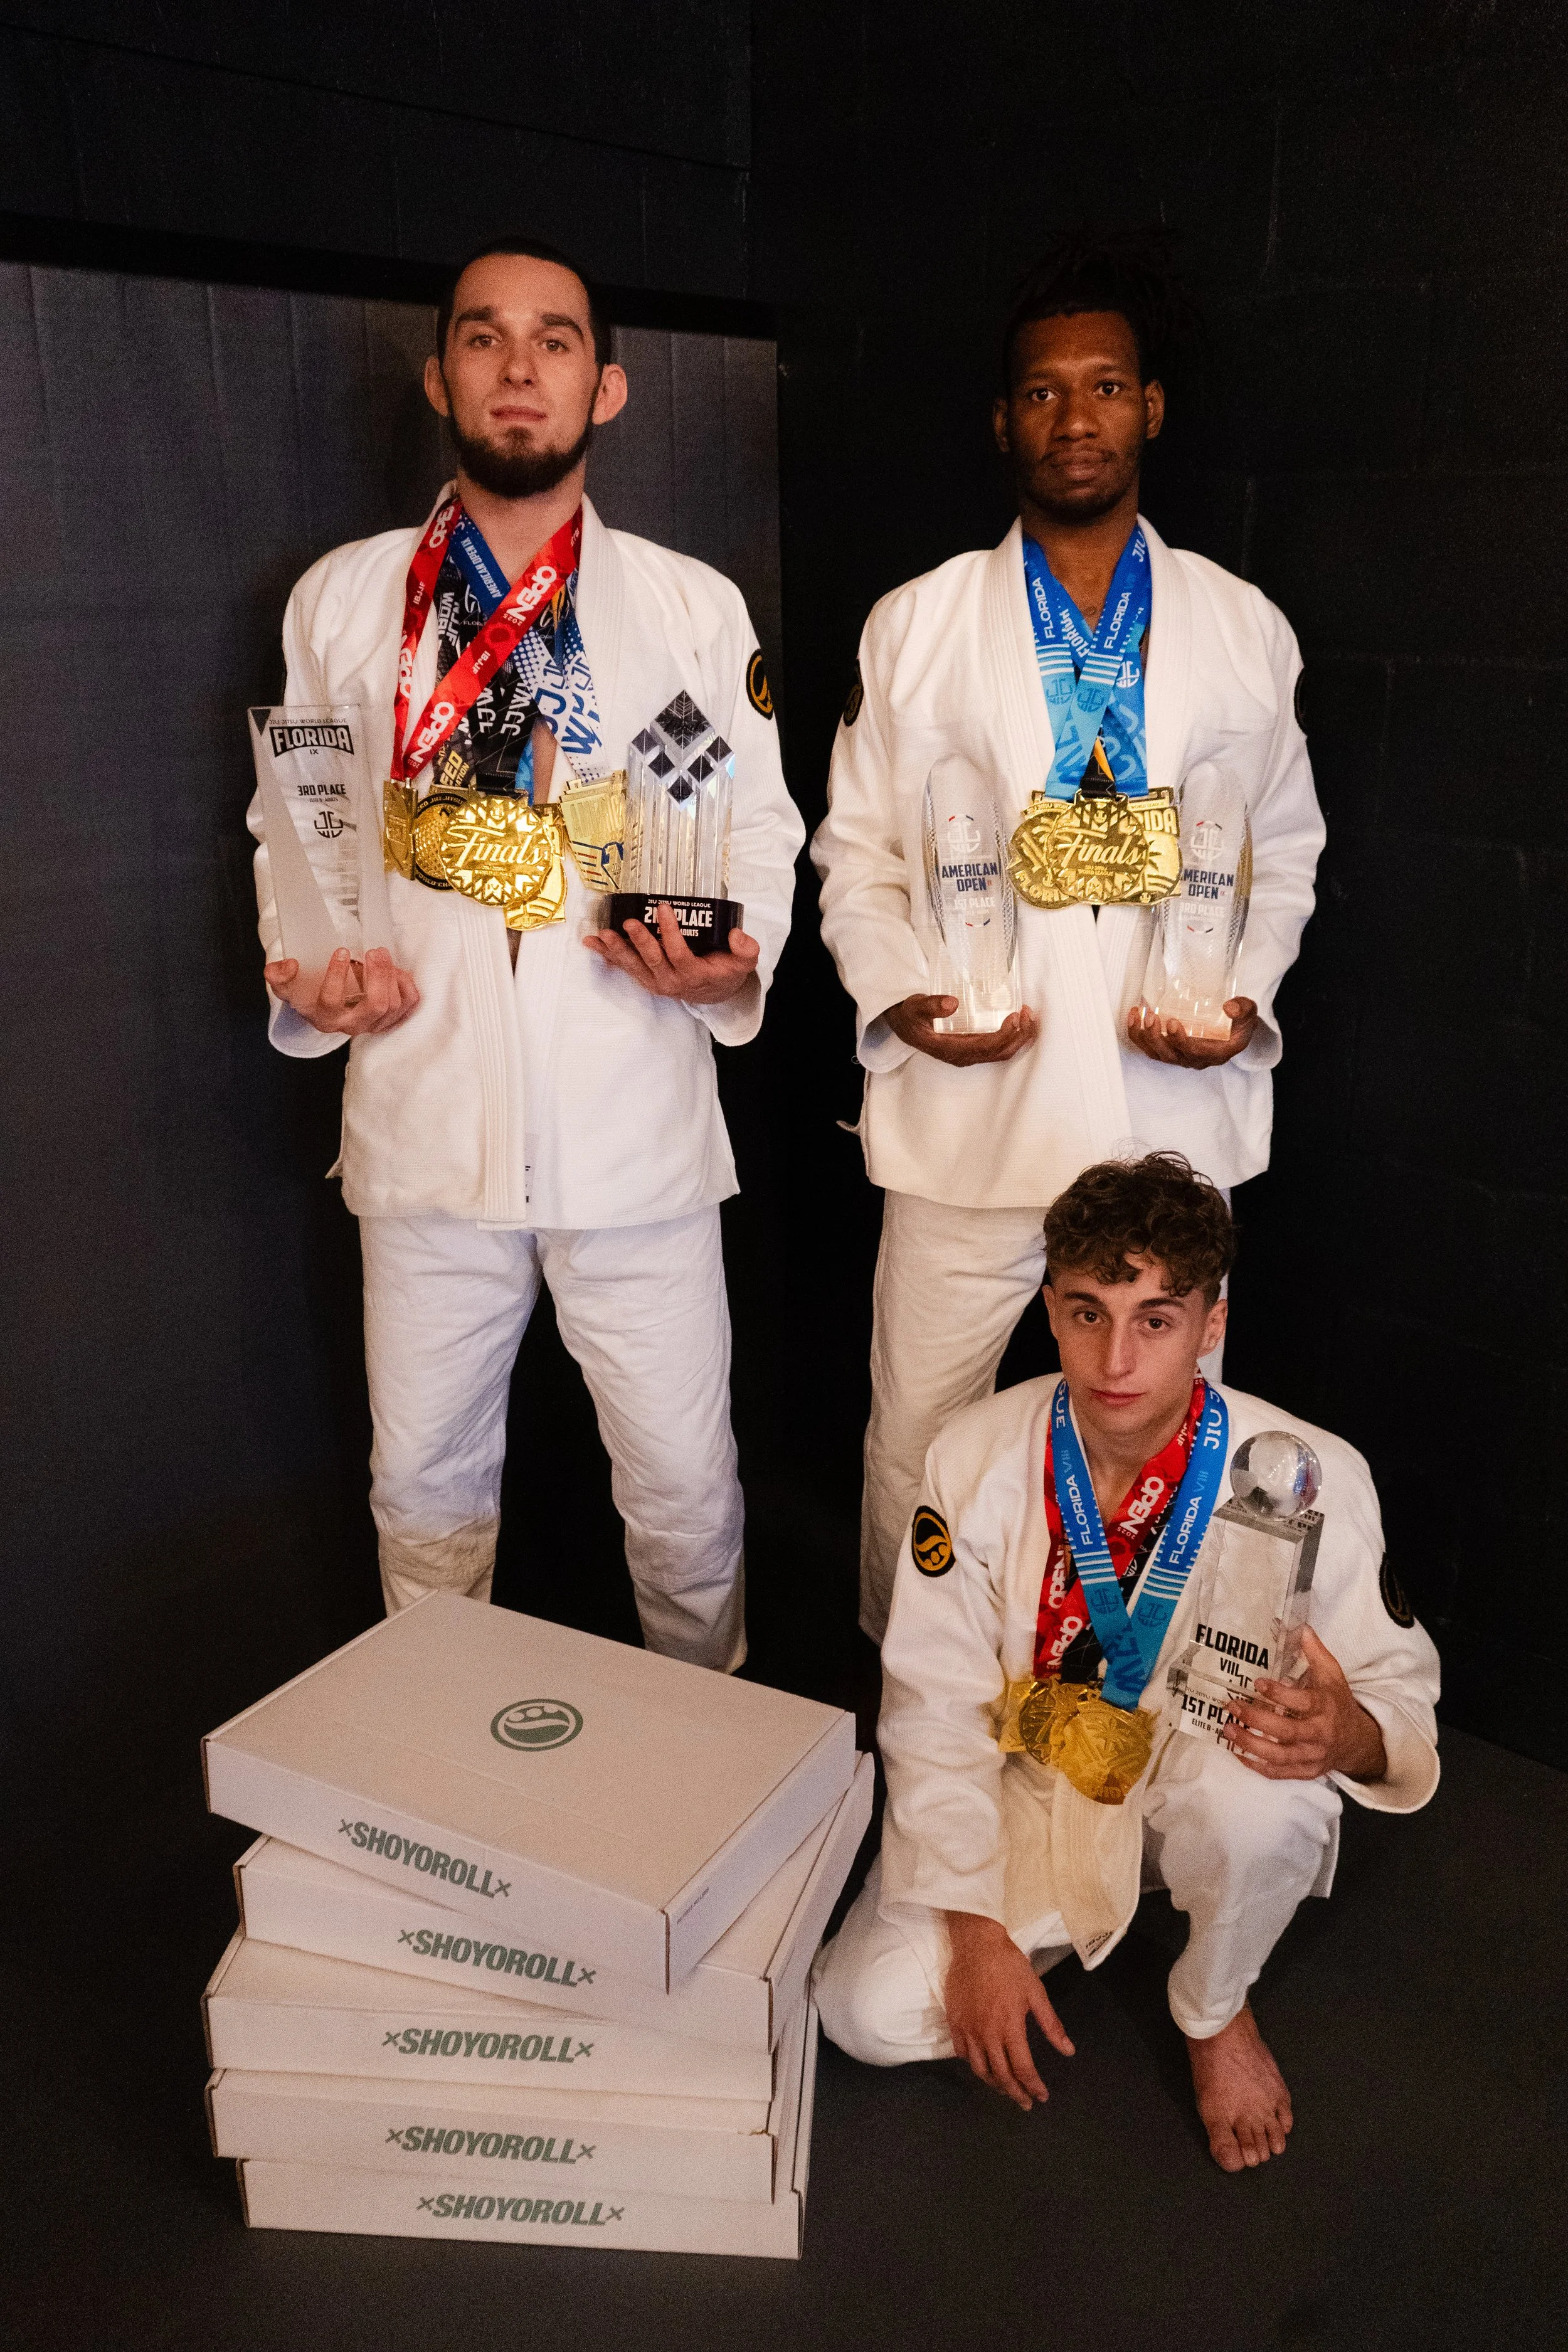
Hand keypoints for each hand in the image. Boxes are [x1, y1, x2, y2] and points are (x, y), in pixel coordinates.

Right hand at [264, 946, 419, 1035]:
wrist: (327, 1009)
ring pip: (393, 1004)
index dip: (336, 976)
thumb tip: (290, 965)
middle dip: (378, 975)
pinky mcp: (390, 1020)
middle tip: (374, 951)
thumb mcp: (286, 986)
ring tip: (380, 954)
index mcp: (324, 1017)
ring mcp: (373, 1025)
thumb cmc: (308, 994)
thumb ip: (278, 976)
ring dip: (391, 975)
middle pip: (375, 1005)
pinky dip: (406, 985)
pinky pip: (408, 1005)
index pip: (332, 1001)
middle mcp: (351, 1025)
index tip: (341, 951)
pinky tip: (395, 970)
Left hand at [582, 902, 760, 1003]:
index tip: (663, 908)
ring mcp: (656, 982)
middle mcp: (671, 982)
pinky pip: (626, 967)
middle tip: (628, 923)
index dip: (670, 932)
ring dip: (616, 950)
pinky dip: (608, 956)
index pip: (678, 953)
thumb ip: (746, 949)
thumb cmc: (727, 972)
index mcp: (694, 976)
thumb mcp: (745, 962)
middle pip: (651, 961)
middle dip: (639, 941)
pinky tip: (593, 943)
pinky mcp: (647, 979)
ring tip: (601, 935)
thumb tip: (736, 934)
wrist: (715, 992)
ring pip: (634, 966)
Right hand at [885, 995, 1037, 1067]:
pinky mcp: (972, 1048)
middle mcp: (962, 1056)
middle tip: (1029, 1014)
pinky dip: (1013, 1036)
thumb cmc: (910, 1016)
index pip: (985, 1047)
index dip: (1004, 1034)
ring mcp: (968, 1054)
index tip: (1014, 1016)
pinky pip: (998, 1048)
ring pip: (1002, 1052)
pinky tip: (1020, 1022)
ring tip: (1030, 1017)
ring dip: (1020, 1037)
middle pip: (1000, 1052)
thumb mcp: (913, 1007)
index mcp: (949, 1049)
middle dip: (1019, 1035)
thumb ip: (929, 1005)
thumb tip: (952, 1003)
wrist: (903, 1025)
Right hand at [942, 1911, 1073, 2109]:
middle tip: (1026, 2103)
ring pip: (979, 2069)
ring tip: (1006, 2089)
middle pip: (1001, 2076)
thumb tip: (1068, 2051)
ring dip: (994, 2084)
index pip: (1022, 2069)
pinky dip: (974, 2065)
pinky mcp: (954, 2023)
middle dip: (1016, 2093)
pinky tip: (983, 2065)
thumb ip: (1051, 2024)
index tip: (1042, 2097)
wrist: (976, 1944)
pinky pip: (962, 2054)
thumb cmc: (1010, 1966)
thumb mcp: (1036, 1992)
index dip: (1033, 2086)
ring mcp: (968, 2030)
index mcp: (1010, 2027)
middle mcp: (987, 2034)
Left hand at [1126, 996, 1257, 1067]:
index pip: (1195, 1052)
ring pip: (1157, 1054)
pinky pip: (1150, 1048)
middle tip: (1151, 1017)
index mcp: (1217, 1053)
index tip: (1172, 1022)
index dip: (1180, 1040)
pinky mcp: (1171, 1051)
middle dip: (1157, 1037)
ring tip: (1138, 1015)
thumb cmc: (1239, 1022)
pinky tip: (1134, 1017)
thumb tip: (1228, 1007)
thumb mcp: (1249, 1013)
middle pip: (1171, 1056)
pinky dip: (1139, 1035)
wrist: (1234, 1029)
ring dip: (1143, 1037)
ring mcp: (1182, 1057)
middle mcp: (1197, 1059)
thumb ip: (1243, 1009)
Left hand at [1223, 1626, 1387, 1781]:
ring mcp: (1312, 1756)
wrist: (1356, 1741)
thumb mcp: (1333, 1675)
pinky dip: (1256, 1766)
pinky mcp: (1306, 1771)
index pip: (1302, 1703)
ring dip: (1250, 1744)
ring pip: (1279, 1757)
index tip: (1257, 1683)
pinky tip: (1237, 1752)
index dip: (1279, 1694)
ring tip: (1228, 1729)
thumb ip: (1316, 1653)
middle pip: (1286, 1732)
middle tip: (1232, 1706)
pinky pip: (1279, 1773)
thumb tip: (1302, 1627)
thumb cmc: (1338, 1703)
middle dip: (1256, 1720)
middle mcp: (1319, 1735)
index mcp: (1325, 1708)